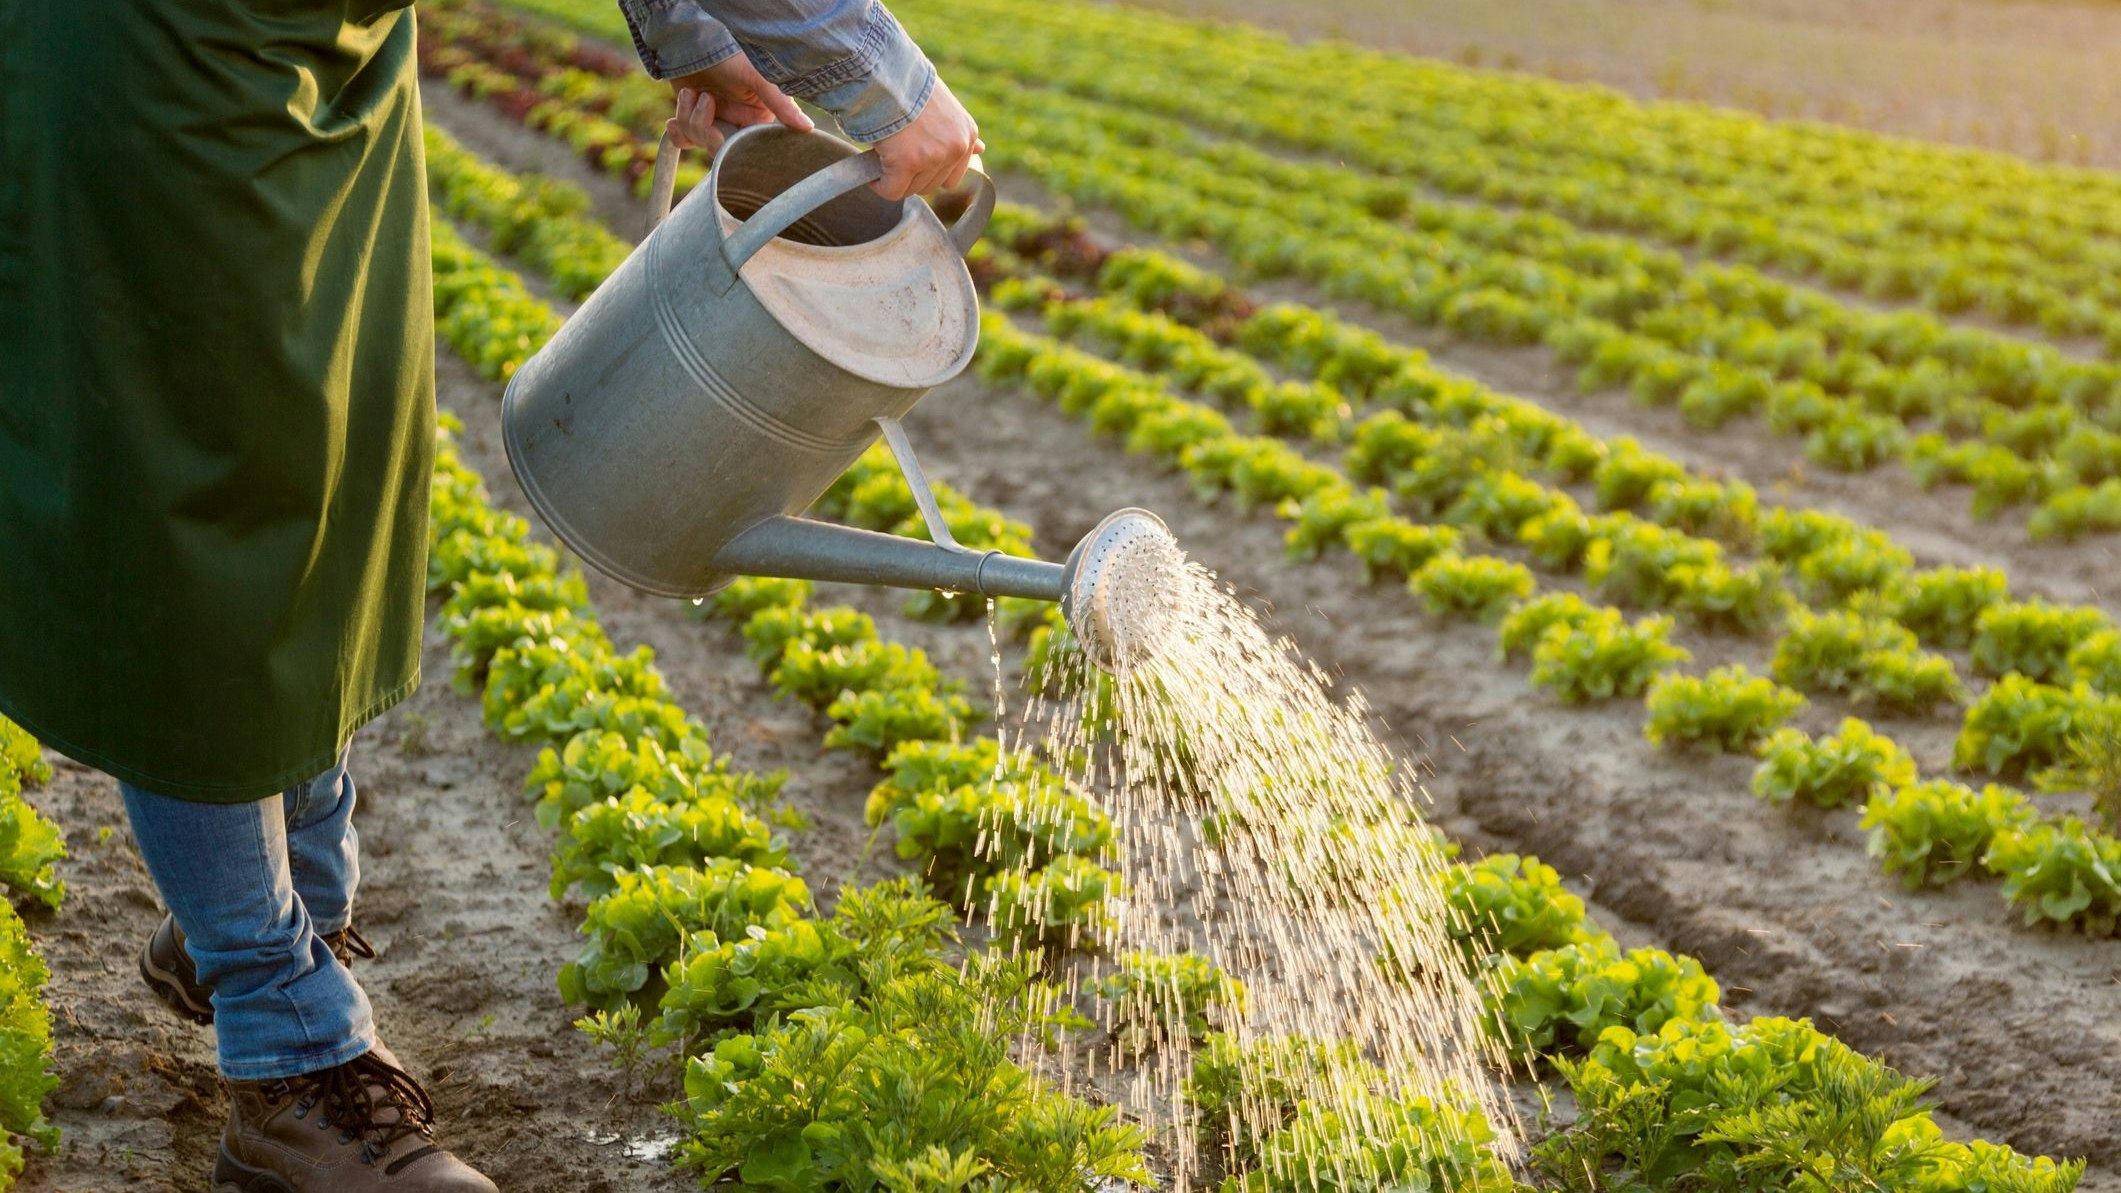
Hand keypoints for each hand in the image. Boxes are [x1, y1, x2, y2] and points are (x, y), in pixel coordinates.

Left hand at [666, 55, 813, 151]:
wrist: (694, 42)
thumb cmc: (730, 55)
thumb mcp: (760, 78)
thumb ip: (782, 105)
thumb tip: (807, 128)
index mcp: (759, 119)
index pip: (751, 148)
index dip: (736, 148)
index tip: (727, 133)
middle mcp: (738, 124)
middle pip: (721, 150)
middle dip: (707, 128)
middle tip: (708, 100)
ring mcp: (715, 123)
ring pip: (700, 142)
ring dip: (690, 116)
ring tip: (693, 91)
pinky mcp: (694, 120)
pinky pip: (684, 141)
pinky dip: (677, 131)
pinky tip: (674, 118)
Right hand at [871, 78, 983, 200]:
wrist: (887, 72)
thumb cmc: (909, 84)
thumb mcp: (945, 106)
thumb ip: (958, 131)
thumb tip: (981, 150)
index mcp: (967, 133)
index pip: (952, 176)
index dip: (928, 173)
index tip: (912, 162)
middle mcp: (955, 147)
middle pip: (931, 185)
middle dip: (911, 177)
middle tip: (893, 156)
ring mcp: (933, 156)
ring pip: (911, 189)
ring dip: (895, 179)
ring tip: (882, 158)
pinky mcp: (907, 163)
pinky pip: (892, 190)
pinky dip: (879, 185)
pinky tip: (872, 173)